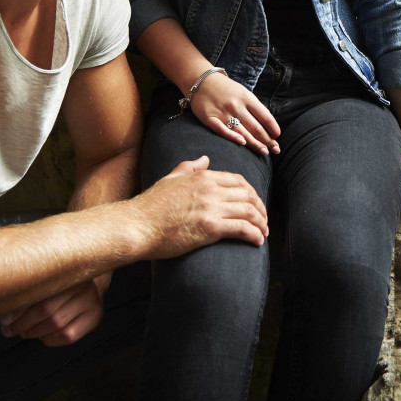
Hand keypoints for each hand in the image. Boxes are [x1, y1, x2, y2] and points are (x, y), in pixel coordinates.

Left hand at [0, 280, 104, 346]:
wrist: (90, 279)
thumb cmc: (60, 279)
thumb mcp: (45, 275)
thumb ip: (27, 287)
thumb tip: (2, 306)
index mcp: (68, 270)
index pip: (40, 294)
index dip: (19, 310)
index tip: (4, 319)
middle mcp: (84, 285)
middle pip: (47, 312)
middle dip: (22, 324)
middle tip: (9, 329)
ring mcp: (93, 302)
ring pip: (56, 326)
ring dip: (33, 333)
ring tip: (22, 331)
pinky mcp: (95, 318)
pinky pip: (67, 336)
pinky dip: (49, 339)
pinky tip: (41, 334)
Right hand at [128, 156, 267, 257]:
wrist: (137, 225)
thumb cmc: (151, 205)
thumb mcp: (170, 178)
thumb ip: (189, 167)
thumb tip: (205, 158)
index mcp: (203, 177)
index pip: (238, 181)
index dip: (251, 193)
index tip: (254, 203)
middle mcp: (211, 190)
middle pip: (248, 195)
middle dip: (260, 208)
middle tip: (263, 220)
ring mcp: (211, 208)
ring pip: (249, 211)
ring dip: (261, 222)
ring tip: (263, 232)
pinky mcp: (210, 227)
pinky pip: (242, 228)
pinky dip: (254, 234)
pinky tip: (257, 241)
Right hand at [191, 72, 281, 155]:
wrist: (201, 80)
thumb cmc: (226, 89)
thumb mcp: (243, 92)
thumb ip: (254, 107)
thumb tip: (268, 125)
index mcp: (247, 98)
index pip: (265, 116)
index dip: (273, 128)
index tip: (277, 136)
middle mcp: (237, 106)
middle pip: (255, 127)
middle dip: (267, 140)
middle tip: (275, 150)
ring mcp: (223, 113)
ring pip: (242, 132)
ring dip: (255, 143)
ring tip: (264, 151)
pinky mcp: (210, 119)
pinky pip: (223, 130)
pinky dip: (233, 137)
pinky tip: (242, 143)